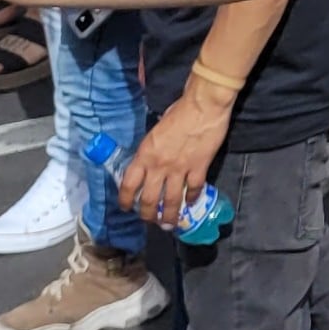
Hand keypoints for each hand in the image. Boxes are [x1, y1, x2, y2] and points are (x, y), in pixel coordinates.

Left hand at [120, 88, 231, 229]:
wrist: (203, 106)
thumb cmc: (179, 112)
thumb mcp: (156, 132)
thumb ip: (152, 150)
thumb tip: (152, 160)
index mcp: (145, 155)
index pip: (128, 185)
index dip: (125, 200)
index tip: (126, 207)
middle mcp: (159, 166)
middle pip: (149, 199)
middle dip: (148, 215)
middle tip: (150, 220)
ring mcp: (180, 169)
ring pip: (171, 200)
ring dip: (169, 215)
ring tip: (169, 224)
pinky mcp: (199, 168)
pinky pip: (193, 189)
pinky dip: (192, 198)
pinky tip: (191, 202)